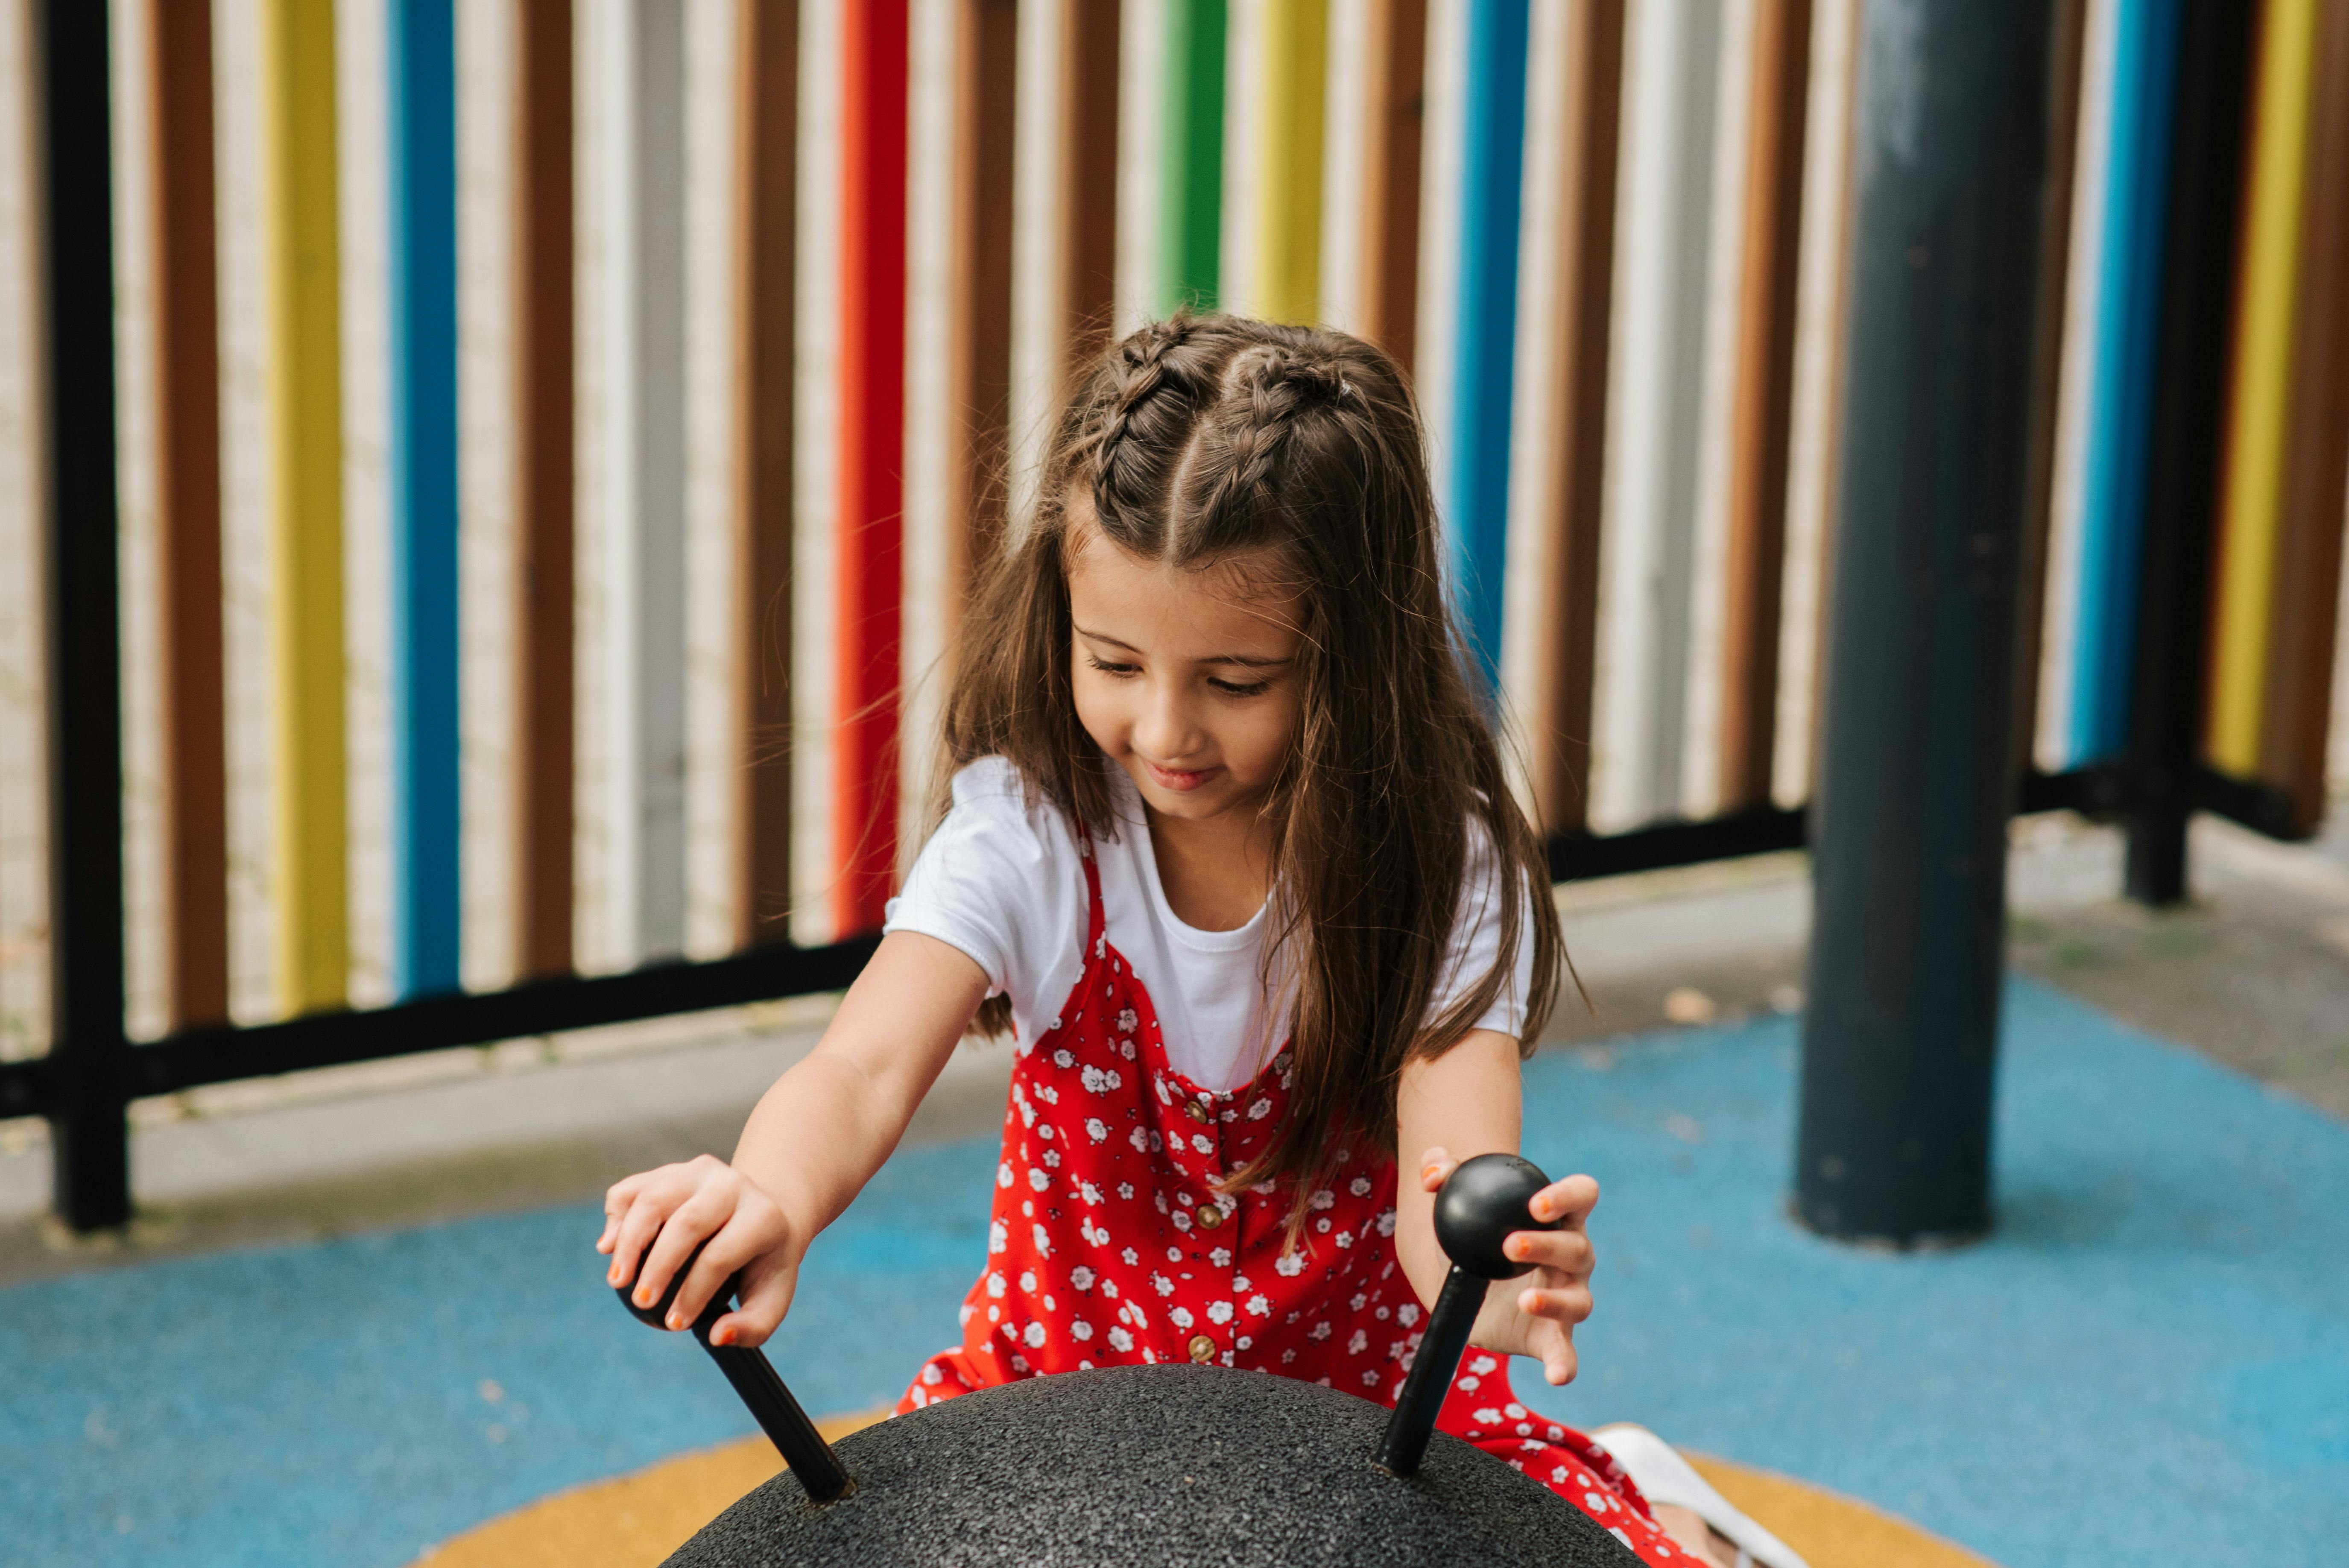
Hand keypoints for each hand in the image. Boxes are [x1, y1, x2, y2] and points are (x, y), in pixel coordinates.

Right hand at [597, 1154, 799, 1347]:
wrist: (762, 1216)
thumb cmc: (761, 1267)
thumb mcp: (771, 1300)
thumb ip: (752, 1328)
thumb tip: (716, 1336)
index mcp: (762, 1217)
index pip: (719, 1256)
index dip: (693, 1293)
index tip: (674, 1326)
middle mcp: (733, 1185)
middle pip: (687, 1223)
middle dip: (657, 1267)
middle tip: (641, 1303)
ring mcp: (700, 1171)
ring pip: (654, 1199)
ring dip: (629, 1241)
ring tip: (617, 1279)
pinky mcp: (672, 1170)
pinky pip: (635, 1188)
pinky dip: (616, 1215)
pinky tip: (609, 1247)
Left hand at [1415, 1146, 1598, 1386]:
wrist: (1463, 1278)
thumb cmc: (1473, 1230)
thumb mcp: (1455, 1202)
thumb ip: (1442, 1175)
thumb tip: (1433, 1168)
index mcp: (1557, 1217)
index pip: (1581, 1196)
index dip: (1567, 1196)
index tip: (1535, 1204)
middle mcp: (1572, 1258)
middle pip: (1577, 1247)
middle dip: (1547, 1245)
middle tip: (1508, 1246)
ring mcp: (1567, 1298)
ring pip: (1579, 1299)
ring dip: (1555, 1301)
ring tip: (1523, 1299)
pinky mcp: (1552, 1337)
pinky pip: (1566, 1353)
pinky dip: (1565, 1364)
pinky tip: (1557, 1376)